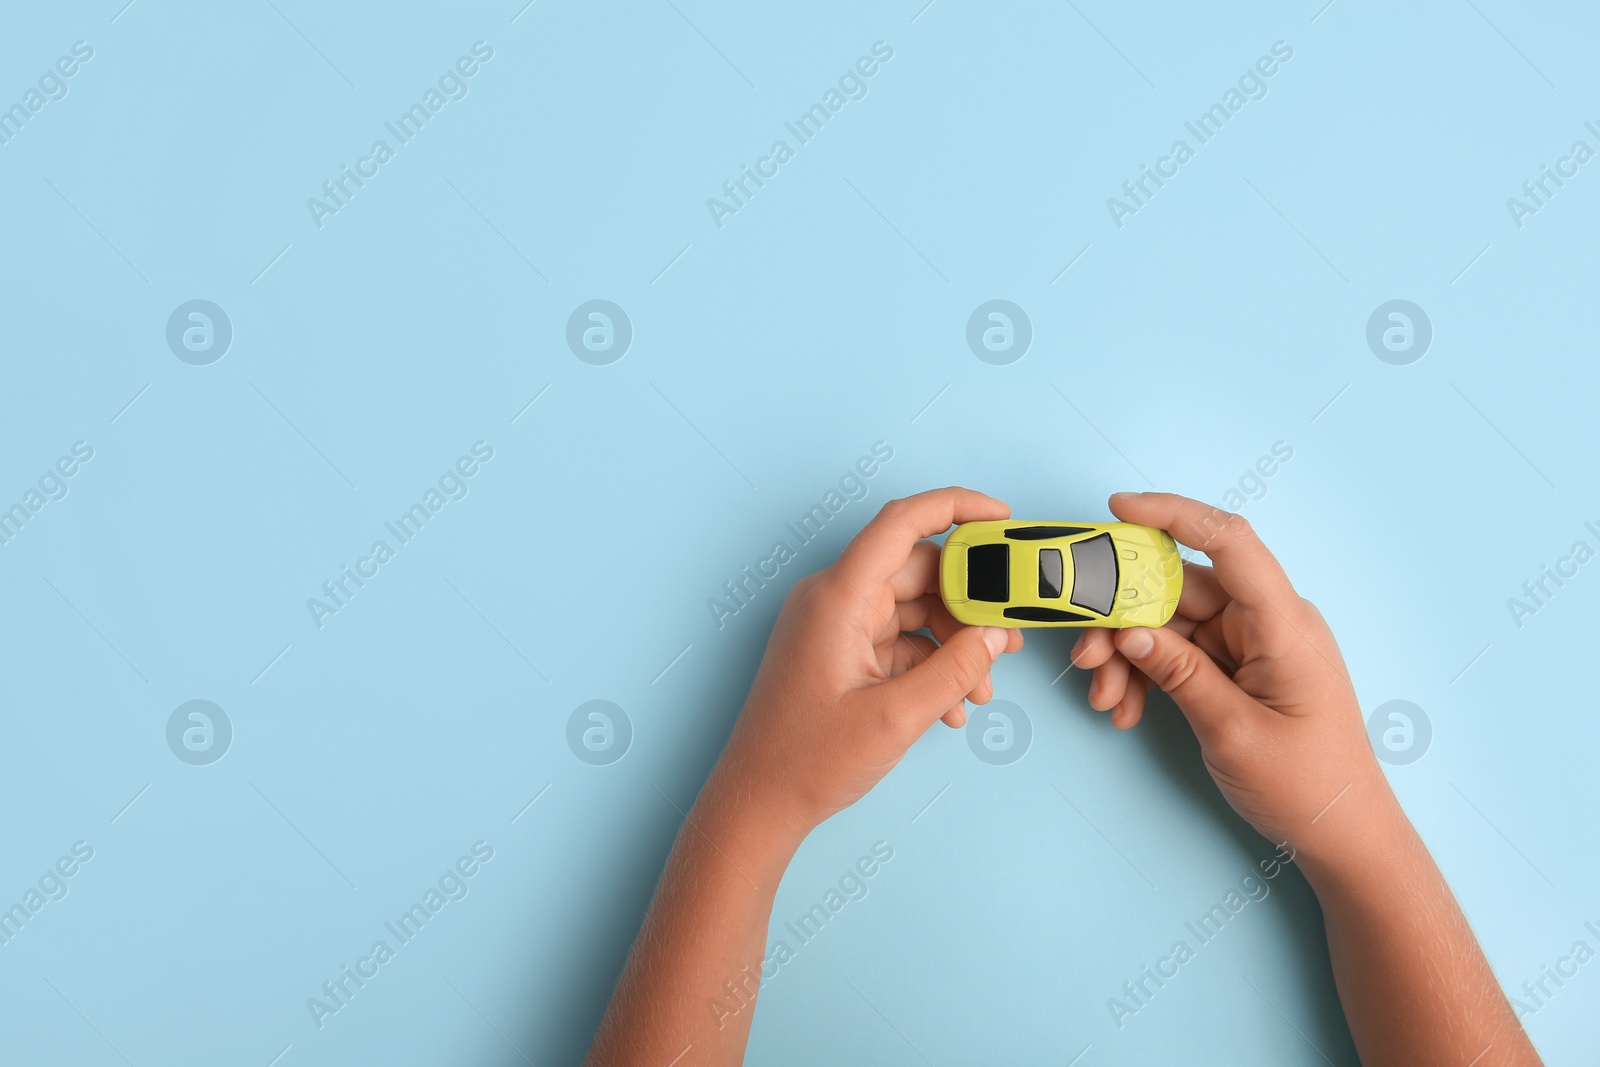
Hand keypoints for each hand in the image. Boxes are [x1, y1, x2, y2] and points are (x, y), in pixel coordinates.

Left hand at [712, 487, 1023, 837]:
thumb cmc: (807, 761)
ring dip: (954, 642)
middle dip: (970, 602)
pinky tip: (952, 706)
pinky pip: (898, 640)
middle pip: (918, 571)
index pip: (902, 523)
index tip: (1002, 516)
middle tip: (1009, 636)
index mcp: (838, 597)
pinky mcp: (839, 652)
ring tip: (983, 687)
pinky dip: (930, 664)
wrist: (759, 803)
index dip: (956, 508)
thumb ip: (956, 670)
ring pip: (913, 609)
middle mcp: (834, 600)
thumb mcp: (897, 716)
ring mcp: (835, 626)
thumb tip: (995, 636)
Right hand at [1070, 492, 1390, 859]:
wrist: (1342, 835)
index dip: (1173, 514)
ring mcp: (1251, 644)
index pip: (1229, 542)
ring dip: (1128, 656)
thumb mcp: (1232, 731)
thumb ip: (1179, 672)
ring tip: (1104, 698)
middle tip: (1085, 655)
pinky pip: (1178, 653)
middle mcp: (1267, 622)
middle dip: (1123, 619)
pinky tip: (1126, 708)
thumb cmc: (1306, 784)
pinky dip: (1147, 675)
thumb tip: (1128, 629)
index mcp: (1284, 623)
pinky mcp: (1237, 668)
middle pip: (1180, 589)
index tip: (1117, 508)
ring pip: (1169, 624)